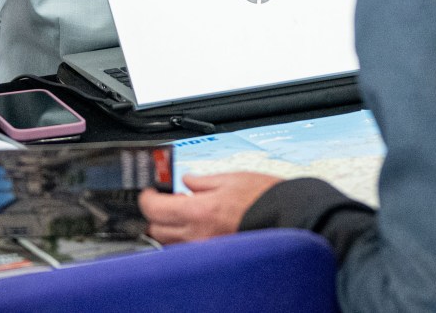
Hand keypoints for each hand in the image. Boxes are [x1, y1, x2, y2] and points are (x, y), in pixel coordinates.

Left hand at [139, 172, 282, 243]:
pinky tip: (199, 227)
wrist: (289, 219)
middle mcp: (198, 236)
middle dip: (155, 215)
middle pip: (156, 230)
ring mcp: (205, 250)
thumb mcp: (231, 178)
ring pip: (170, 244)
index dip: (147, 198)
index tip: (150, 191)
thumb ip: (203, 181)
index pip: (154, 209)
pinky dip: (186, 239)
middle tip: (165, 200)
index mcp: (198, 212)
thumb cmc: (265, 198)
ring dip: (170, 228)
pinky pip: (188, 250)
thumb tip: (187, 181)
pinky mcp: (215, 257)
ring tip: (184, 213)